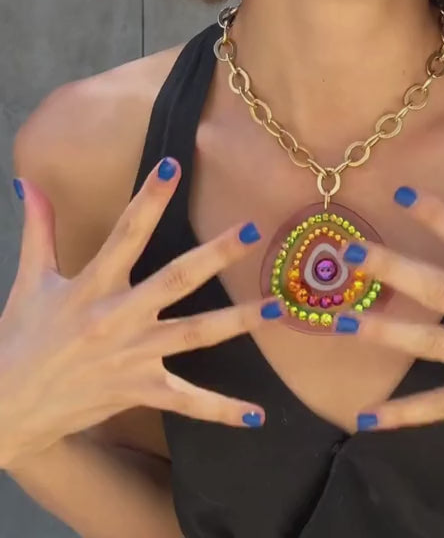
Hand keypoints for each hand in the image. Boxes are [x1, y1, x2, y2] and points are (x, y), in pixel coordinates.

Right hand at [0, 159, 283, 468]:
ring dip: (239, 321)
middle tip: (251, 230)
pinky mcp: (139, 389)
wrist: (5, 408)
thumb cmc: (20, 338)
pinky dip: (222, 410)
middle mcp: (118, 318)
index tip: (173, 165)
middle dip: (215, 255)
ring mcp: (133, 356)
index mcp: (92, 286)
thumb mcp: (30, 280)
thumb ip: (38, 228)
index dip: (149, 199)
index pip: (125, 233)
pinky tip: (257, 416)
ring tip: (278, 307)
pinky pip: (188, 401)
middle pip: (176, 280)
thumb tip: (26, 181)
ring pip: (196, 334)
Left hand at [336, 185, 443, 496]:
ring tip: (339, 322)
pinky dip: (404, 415)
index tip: (404, 195)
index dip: (441, 218)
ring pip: (432, 345)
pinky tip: (365, 419)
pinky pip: (443, 408)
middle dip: (394, 270)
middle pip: (443, 291)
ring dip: (384, 333)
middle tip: (351, 253)